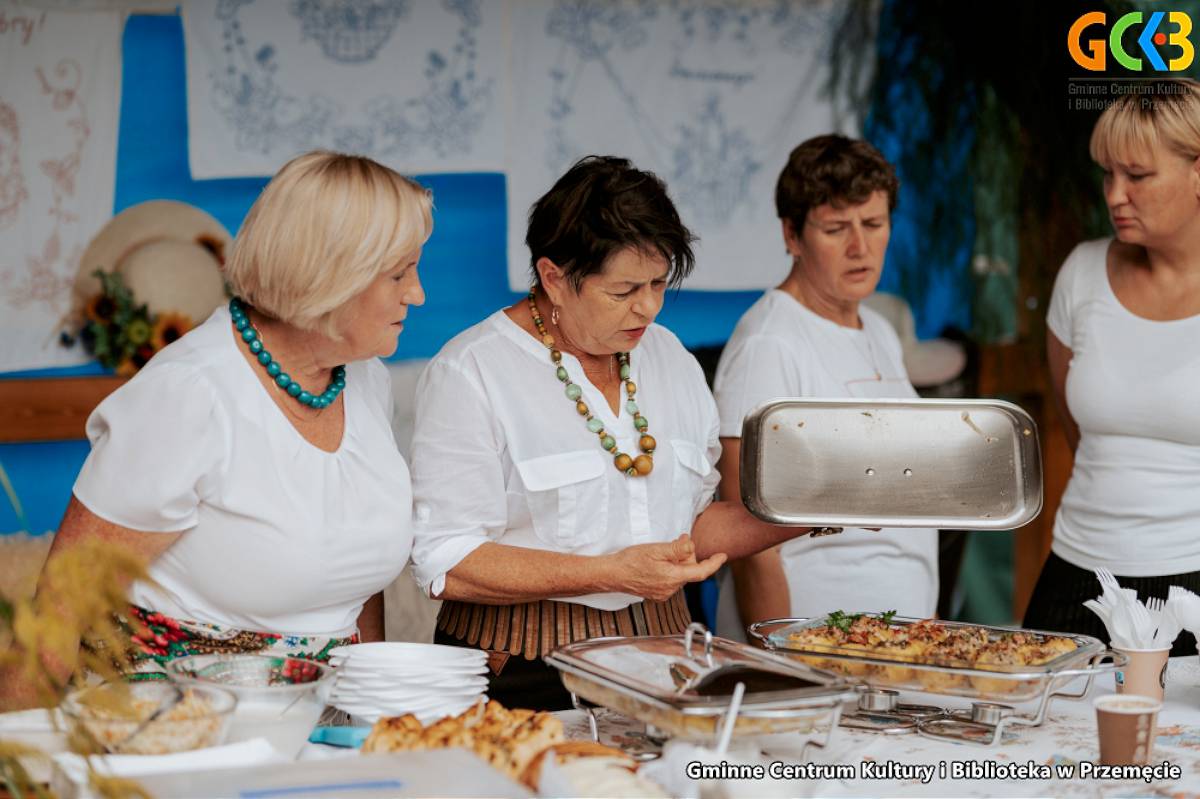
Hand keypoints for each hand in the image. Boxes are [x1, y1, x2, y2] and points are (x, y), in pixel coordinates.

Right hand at [605, 534, 726, 601]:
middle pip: (689, 570)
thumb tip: (692, 546)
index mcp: (672, 578)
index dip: (714, 564)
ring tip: (663, 551)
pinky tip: (658, 561)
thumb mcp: (656, 549)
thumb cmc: (630, 561)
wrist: (612, 574)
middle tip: (676, 541)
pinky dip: (670, 568)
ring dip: (677, 561)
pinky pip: (671, 579)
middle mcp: (670, 589)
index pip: (701, 572)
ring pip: (680, 574)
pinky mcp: (657, 593)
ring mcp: (663, 593)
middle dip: (686, 555)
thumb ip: (677, 549)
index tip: (722, 556)